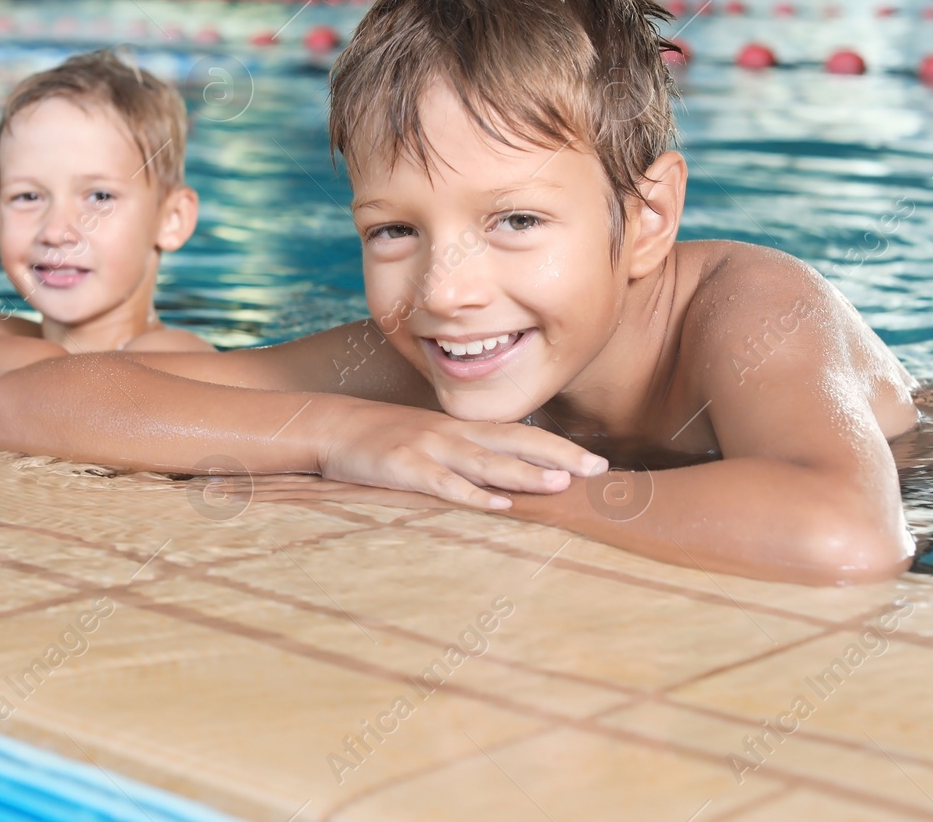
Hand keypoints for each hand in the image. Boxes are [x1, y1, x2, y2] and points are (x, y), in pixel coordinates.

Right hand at [308, 398, 607, 509]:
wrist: (333, 426)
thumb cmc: (387, 439)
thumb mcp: (432, 442)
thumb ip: (467, 456)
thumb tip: (508, 477)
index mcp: (463, 430)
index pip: (522, 436)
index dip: (560, 448)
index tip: (598, 464)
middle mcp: (454, 435)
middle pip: (516, 443)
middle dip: (559, 456)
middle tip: (599, 471)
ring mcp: (430, 449)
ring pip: (486, 462)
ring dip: (525, 473)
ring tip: (562, 484)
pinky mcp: (405, 467)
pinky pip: (444, 483)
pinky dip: (472, 494)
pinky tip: (499, 505)